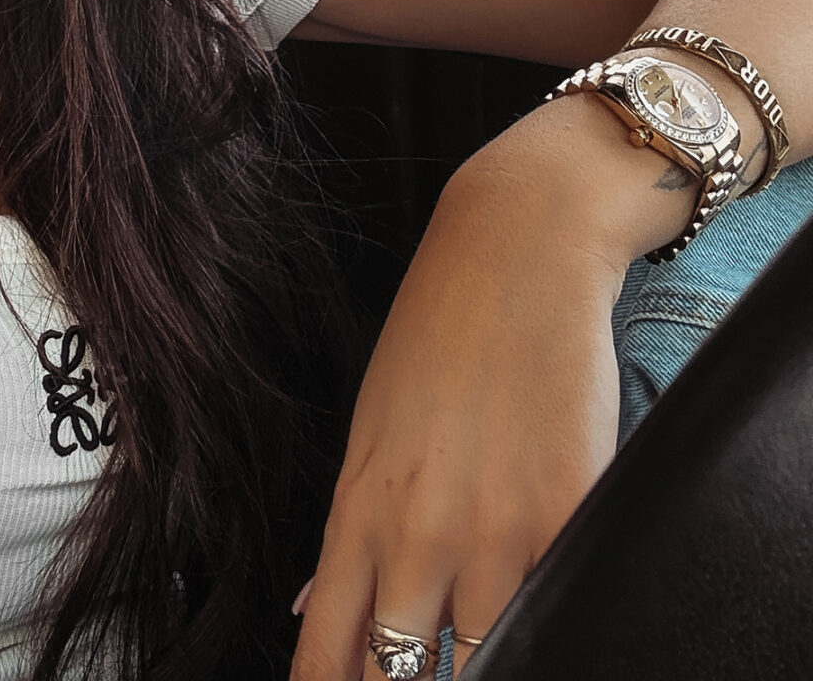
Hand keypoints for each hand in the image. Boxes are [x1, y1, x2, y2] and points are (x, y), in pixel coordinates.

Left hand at [288, 115, 641, 679]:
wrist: (517, 247)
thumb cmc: (440, 330)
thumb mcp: (371, 427)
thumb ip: (350, 530)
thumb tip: (314, 609)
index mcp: (361, 510)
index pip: (331, 653)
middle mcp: (423, 535)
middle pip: (406, 677)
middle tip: (416, 674)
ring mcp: (501, 533)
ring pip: (488, 656)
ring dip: (485, 656)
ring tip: (482, 639)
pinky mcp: (571, 514)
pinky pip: (560, 605)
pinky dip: (552, 616)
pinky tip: (544, 605)